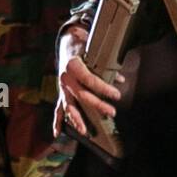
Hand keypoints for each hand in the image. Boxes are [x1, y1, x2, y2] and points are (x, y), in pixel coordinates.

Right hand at [53, 24, 124, 138]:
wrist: (66, 43)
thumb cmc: (82, 46)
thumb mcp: (94, 50)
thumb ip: (106, 65)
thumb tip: (120, 79)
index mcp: (73, 66)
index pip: (90, 80)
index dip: (104, 88)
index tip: (116, 95)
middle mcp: (66, 78)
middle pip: (82, 96)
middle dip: (98, 106)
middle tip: (112, 112)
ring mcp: (62, 87)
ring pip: (68, 106)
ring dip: (77, 119)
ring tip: (85, 131)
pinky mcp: (61, 92)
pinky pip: (57, 108)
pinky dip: (57, 121)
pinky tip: (56, 132)